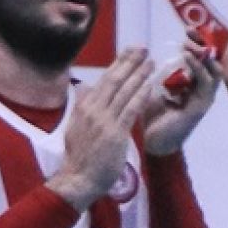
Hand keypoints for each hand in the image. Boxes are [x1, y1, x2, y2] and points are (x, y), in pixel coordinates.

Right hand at [46, 48, 153, 210]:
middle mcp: (92, 110)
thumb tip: (84, 90)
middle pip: (113, 80)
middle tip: (142, 47)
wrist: (79, 179)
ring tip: (151, 62)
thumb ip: (83, 108)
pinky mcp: (114, 133)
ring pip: (123, 92)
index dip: (118, 65)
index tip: (129, 52)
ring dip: (138, 75)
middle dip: (129, 62)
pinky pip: (130, 110)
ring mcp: (103, 121)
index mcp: (84, 107)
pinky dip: (140, 96)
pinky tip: (150, 86)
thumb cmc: (81, 157)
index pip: (104, 81)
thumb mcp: (77, 127)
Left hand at [144, 28, 224, 156]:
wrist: (151, 141)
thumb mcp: (150, 86)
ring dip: (202, 56)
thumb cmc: (150, 115)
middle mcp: (201, 89)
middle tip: (190, 33)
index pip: (201, 58)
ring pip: (214, 71)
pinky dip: (198, 69)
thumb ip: (151, 71)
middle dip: (203, 45)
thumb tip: (138, 51)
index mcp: (191, 83)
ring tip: (188, 45)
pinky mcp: (201, 107)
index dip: (197, 43)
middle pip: (212, 61)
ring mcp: (204, 98)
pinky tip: (188, 59)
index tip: (188, 30)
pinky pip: (206, 84)